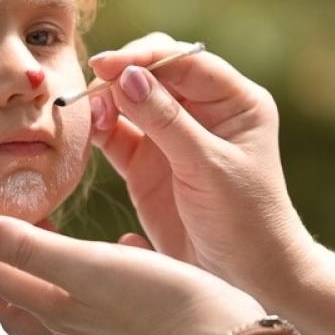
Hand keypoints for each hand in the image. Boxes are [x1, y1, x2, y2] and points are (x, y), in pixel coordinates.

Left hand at [0, 214, 261, 334]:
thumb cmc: (155, 301)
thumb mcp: (86, 266)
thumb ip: (27, 248)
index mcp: (54, 309)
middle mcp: (76, 324)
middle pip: (17, 297)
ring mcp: (111, 327)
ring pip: (59, 299)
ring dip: (40, 271)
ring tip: (37, 240)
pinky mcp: (144, 322)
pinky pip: (107, 297)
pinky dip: (99, 273)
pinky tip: (119, 248)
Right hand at [84, 33, 317, 301]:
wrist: (246, 277)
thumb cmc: (246, 219)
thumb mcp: (209, 167)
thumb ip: (167, 122)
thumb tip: (128, 76)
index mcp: (235, 102)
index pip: (186, 62)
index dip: (146, 58)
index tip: (109, 65)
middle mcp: (204, 111)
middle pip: (155, 72)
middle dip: (123, 74)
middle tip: (94, 87)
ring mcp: (173, 136)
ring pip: (131, 100)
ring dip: (107, 100)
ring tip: (91, 115)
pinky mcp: (147, 163)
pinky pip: (117, 134)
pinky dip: (99, 128)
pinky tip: (88, 129)